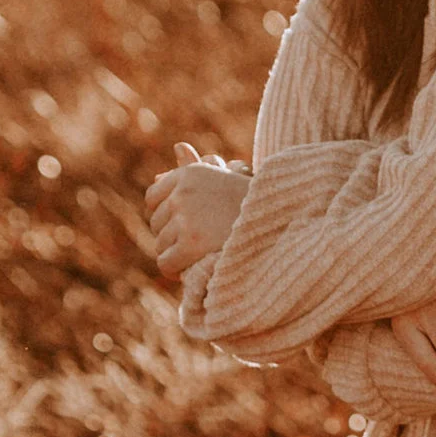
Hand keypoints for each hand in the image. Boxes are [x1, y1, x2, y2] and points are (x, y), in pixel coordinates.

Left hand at [145, 144, 250, 278]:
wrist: (281, 222)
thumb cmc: (255, 201)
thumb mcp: (224, 175)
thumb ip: (195, 165)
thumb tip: (166, 163)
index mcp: (189, 173)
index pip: (153, 196)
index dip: (166, 214)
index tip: (180, 225)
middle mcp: (184, 192)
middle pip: (156, 222)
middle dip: (172, 235)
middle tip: (194, 244)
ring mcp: (187, 218)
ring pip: (161, 245)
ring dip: (175, 254)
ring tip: (197, 257)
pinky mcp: (192, 243)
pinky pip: (166, 262)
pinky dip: (173, 270)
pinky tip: (186, 273)